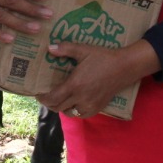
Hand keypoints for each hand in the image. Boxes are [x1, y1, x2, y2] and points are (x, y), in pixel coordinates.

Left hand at [37, 39, 158, 119]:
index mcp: (75, 85)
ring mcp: (89, 105)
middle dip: (49, 103)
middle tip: (45, 96)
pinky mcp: (97, 108)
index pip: (53, 98)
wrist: (125, 67)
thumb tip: (49, 48)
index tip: (38, 94)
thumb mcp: (83, 50)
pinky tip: (73, 102)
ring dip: (61, 107)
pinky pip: (80, 114)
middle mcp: (80, 98)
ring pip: (68, 112)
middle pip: (58, 107)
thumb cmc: (103, 57)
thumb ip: (65, 49)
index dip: (43, 98)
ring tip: (58, 99)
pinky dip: (73, 110)